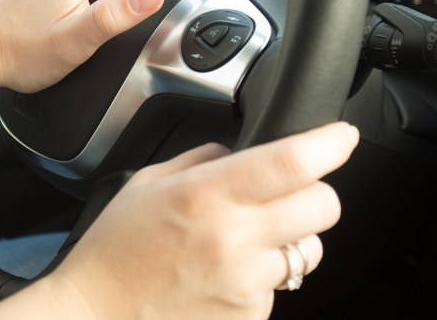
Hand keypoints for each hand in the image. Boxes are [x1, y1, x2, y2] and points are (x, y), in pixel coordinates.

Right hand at [46, 123, 359, 319]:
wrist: (96, 316)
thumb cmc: (115, 251)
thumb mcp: (147, 184)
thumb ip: (200, 159)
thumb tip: (236, 151)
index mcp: (206, 195)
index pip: (293, 162)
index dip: (330, 143)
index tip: (341, 135)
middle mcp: (233, 239)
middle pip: (323, 206)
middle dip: (318, 192)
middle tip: (294, 192)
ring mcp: (246, 283)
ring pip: (310, 249)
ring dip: (292, 238)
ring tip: (246, 241)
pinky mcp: (250, 316)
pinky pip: (280, 285)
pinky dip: (264, 275)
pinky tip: (225, 274)